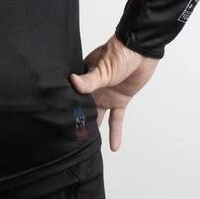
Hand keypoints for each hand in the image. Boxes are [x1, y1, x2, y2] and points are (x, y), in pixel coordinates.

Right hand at [68, 35, 158, 151]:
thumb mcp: (103, 68)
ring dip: (94, 129)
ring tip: (87, 146)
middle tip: (70, 139)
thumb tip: (72, 82)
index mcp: (84, 76)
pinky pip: (116, 119)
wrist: (142, 51)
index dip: (66, 107)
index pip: (72, 94)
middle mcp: (93, 88)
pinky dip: (115, 132)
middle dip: (78, 121)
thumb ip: (89, 80)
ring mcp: (106, 95)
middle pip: (83, 108)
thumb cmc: (120, 53)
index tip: (58, 122)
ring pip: (97, 116)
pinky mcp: (120, 100)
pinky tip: (114, 147)